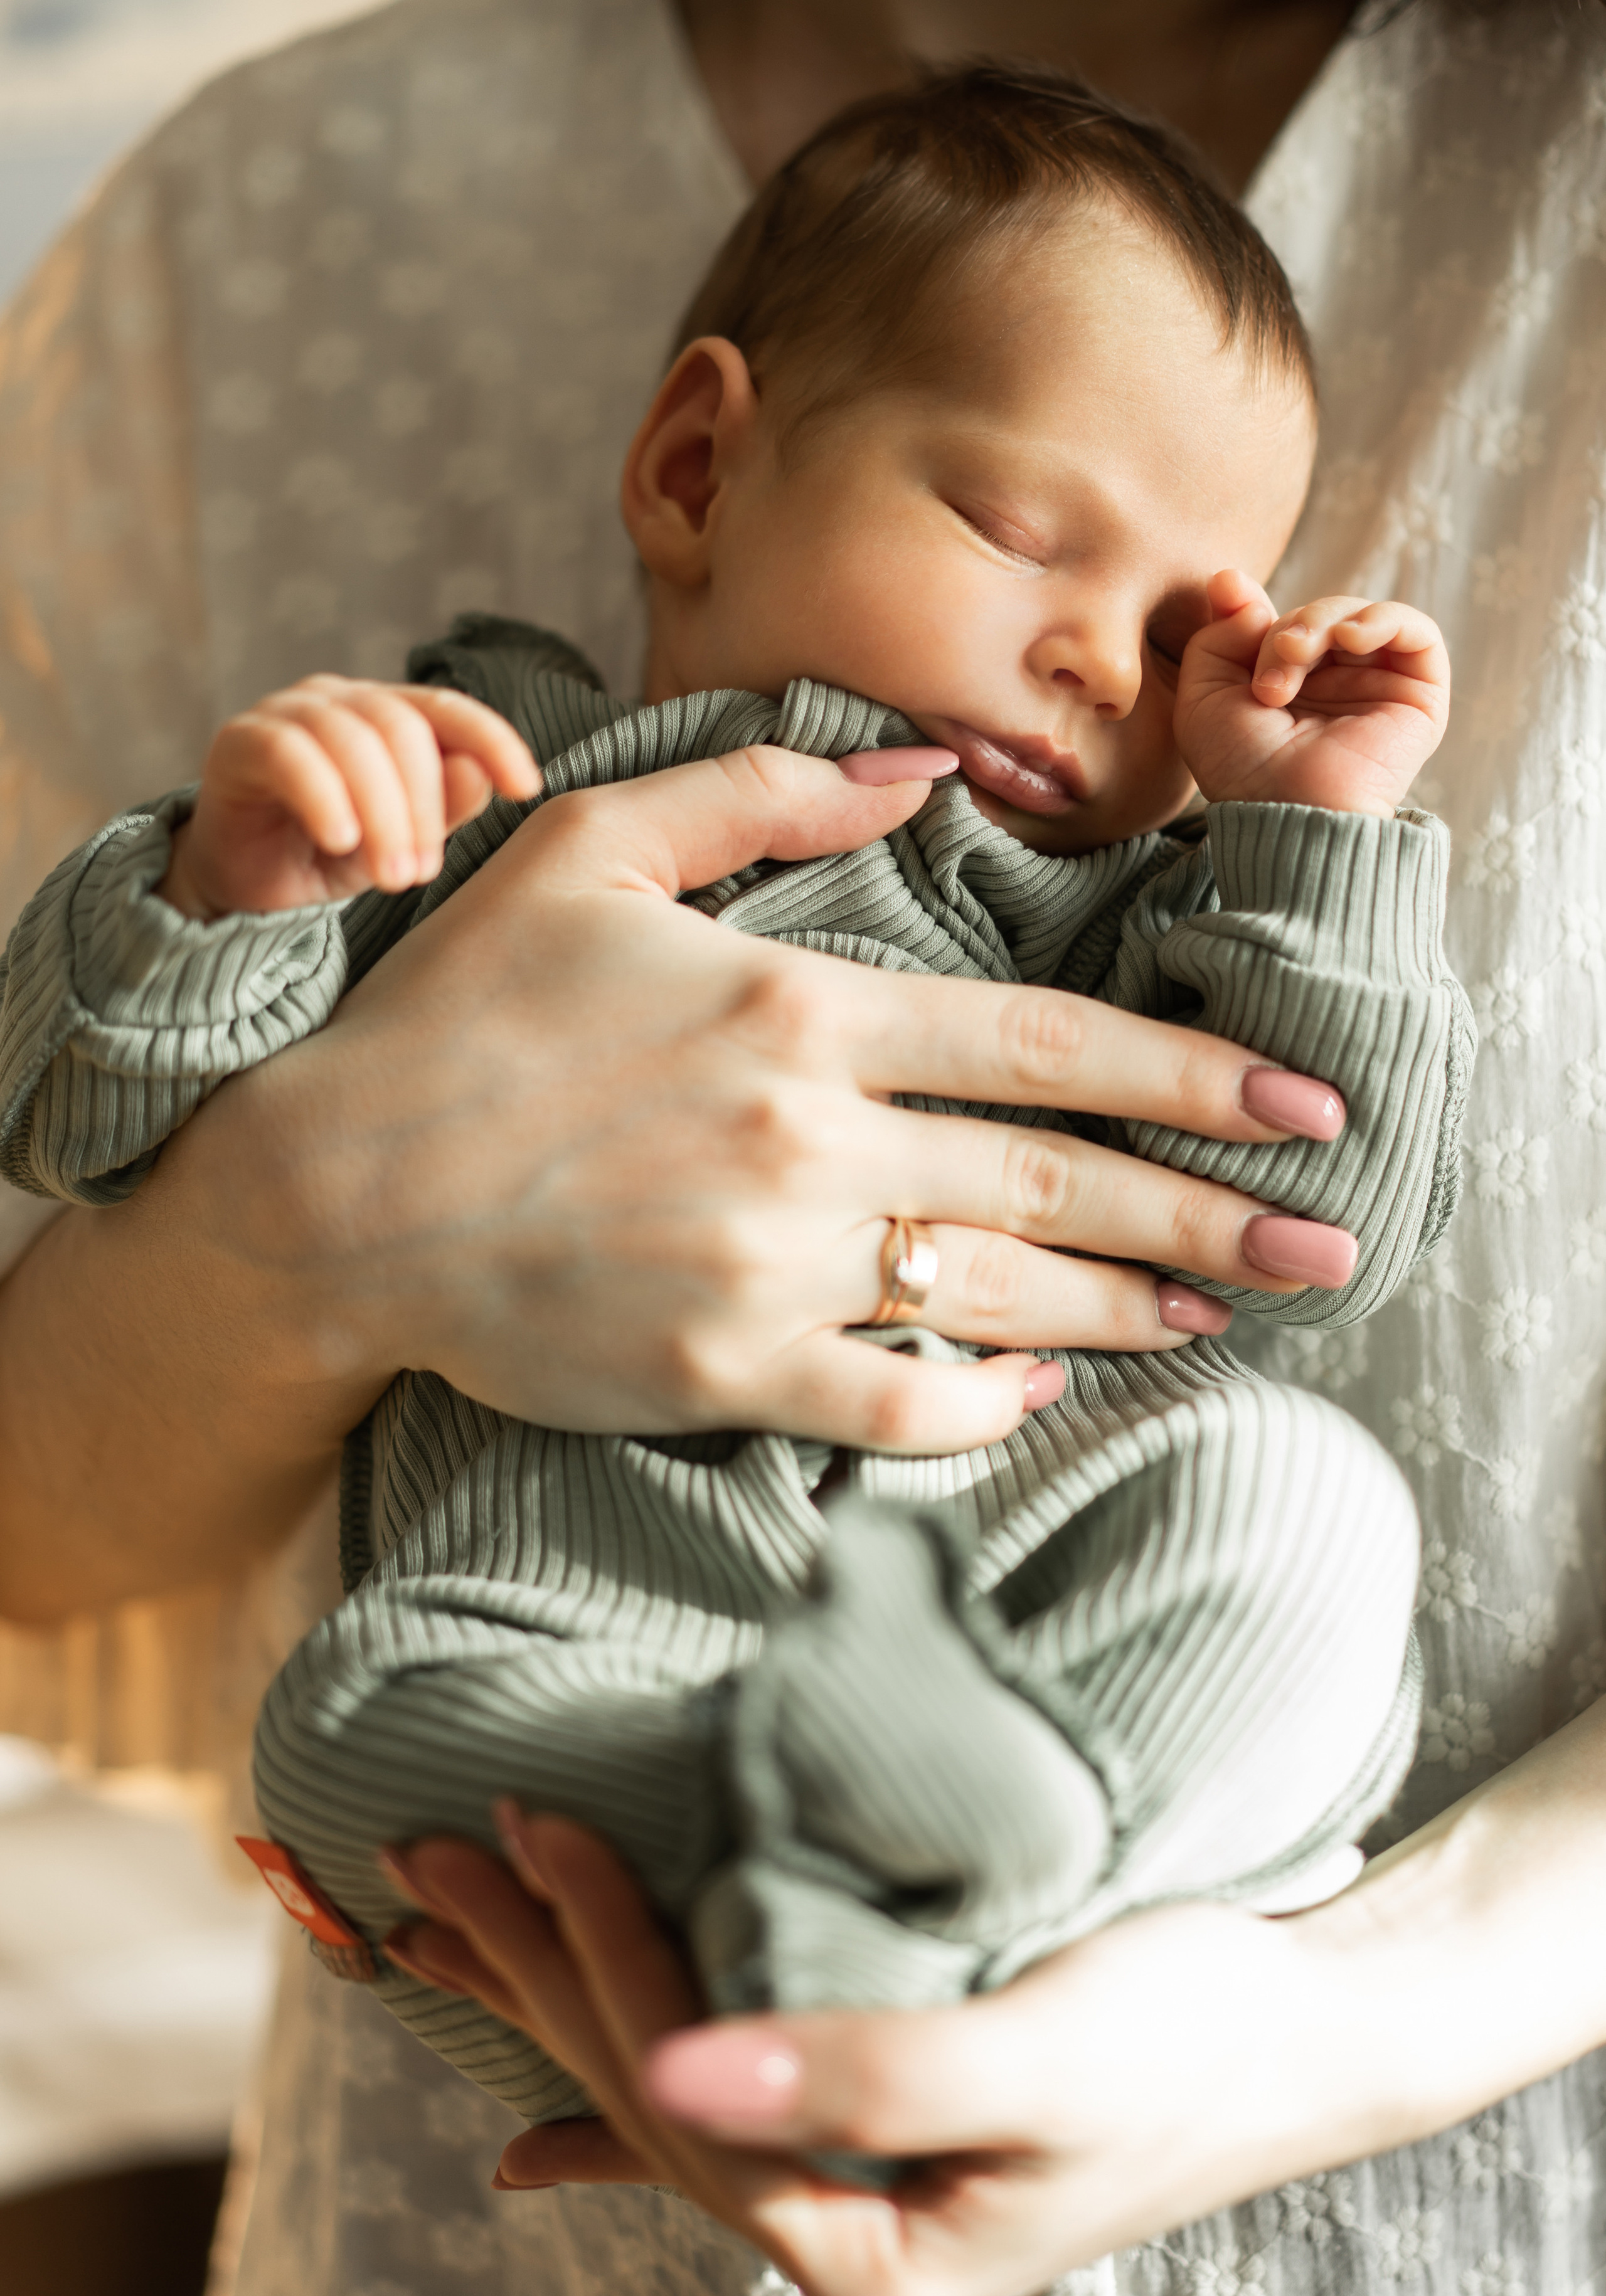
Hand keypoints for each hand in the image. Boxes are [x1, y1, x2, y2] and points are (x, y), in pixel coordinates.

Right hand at [158, 674, 540, 918]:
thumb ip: (444, 809)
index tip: (525, 788)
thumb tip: (483, 774)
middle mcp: (340, 700)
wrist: (247, 884)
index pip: (448, 710)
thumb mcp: (401, 841)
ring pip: (353, 742)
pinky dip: (324, 797)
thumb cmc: (329, 854)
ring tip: (390, 875)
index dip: (492, 740)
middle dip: (423, 807)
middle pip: (402, 729)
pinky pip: (291, 754)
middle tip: (421, 873)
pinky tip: (341, 840)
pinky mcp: (241, 740)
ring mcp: (288, 712)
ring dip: (382, 814)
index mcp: (387, 714)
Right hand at [223, 741, 1356, 1458]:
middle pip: (1061, 1175)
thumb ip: (770, 788)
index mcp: (799, 1007)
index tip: (1299, 1106)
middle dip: (1212, 1211)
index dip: (1193, 1075)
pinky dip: (985, 1400)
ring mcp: (769, 1266)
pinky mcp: (723, 1371)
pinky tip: (1040, 1383)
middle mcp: (807, 1137)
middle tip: (1326, 1242)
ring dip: (1129, 1304)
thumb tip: (924, 772)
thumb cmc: (463, 1013)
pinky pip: (899, 1402)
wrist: (334, 1194)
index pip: (1050, 1043)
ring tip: (1216, 1312)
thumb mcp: (596, 845)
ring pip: (1002, 1291)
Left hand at [377, 1814, 1406, 2295]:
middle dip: (534, 1971)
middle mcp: (846, 2238)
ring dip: (554, 2006)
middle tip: (429, 1856)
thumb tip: (670, 2081)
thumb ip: (868, 2081)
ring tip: (442, 1937)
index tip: (534, 1828)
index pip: (685, 2100)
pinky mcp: (873, 2129)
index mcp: (875, 2254)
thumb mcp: (1043, 2059)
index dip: (597, 1958)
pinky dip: (618, 2117)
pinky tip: (537, 2140)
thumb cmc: (1193, 2034)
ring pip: (665, 2090)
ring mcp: (853, 2191)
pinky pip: (719, 2119)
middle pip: (648, 2096)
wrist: (1309, 2030)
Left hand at [1177, 570, 1449, 814]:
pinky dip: (1383, 619)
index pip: (1278, 621)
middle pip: (1315, 615)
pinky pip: (1417, 631)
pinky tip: (1350, 638)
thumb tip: (1232, 584)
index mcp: (1286, 688)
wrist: (1285, 810)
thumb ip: (1214, 636)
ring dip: (1322, 621)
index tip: (1228, 594)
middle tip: (1265, 677)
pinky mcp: (1419, 696)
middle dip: (1285, 629)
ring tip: (1296, 657)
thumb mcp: (1202, 699)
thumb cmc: (1241, 770)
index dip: (1253, 604)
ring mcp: (1377, 688)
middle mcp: (1333, 686)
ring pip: (1358, 616)